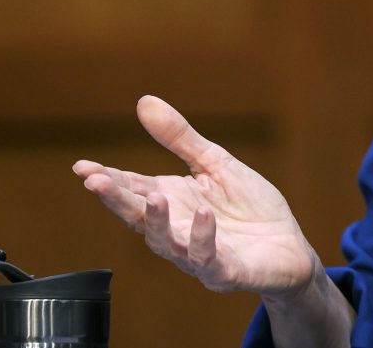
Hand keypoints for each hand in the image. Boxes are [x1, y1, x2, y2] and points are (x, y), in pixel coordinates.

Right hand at [73, 95, 319, 298]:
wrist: (290, 247)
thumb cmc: (250, 207)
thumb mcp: (216, 163)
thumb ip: (180, 138)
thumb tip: (144, 101)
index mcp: (173, 201)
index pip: (133, 189)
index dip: (108, 179)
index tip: (81, 167)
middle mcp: (176, 230)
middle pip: (139, 216)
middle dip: (116, 200)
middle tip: (94, 181)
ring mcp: (197, 254)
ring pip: (166, 243)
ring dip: (157, 221)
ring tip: (153, 197)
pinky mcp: (225, 271)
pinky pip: (209, 258)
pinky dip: (203, 238)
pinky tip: (203, 215)